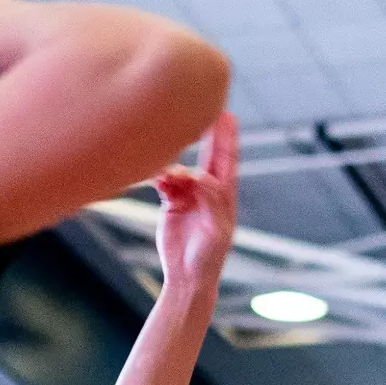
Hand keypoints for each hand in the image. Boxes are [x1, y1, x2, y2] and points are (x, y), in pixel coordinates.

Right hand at [154, 112, 237, 289]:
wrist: (188, 276)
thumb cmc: (208, 257)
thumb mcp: (215, 231)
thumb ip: (211, 201)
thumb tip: (200, 176)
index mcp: (225, 197)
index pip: (227, 160)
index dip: (227, 137)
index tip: (227, 114)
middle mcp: (208, 192)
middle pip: (209, 155)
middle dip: (208, 133)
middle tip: (207, 108)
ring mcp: (190, 196)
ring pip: (181, 170)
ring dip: (173, 168)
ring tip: (166, 177)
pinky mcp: (172, 203)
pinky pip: (165, 182)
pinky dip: (160, 179)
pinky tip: (157, 181)